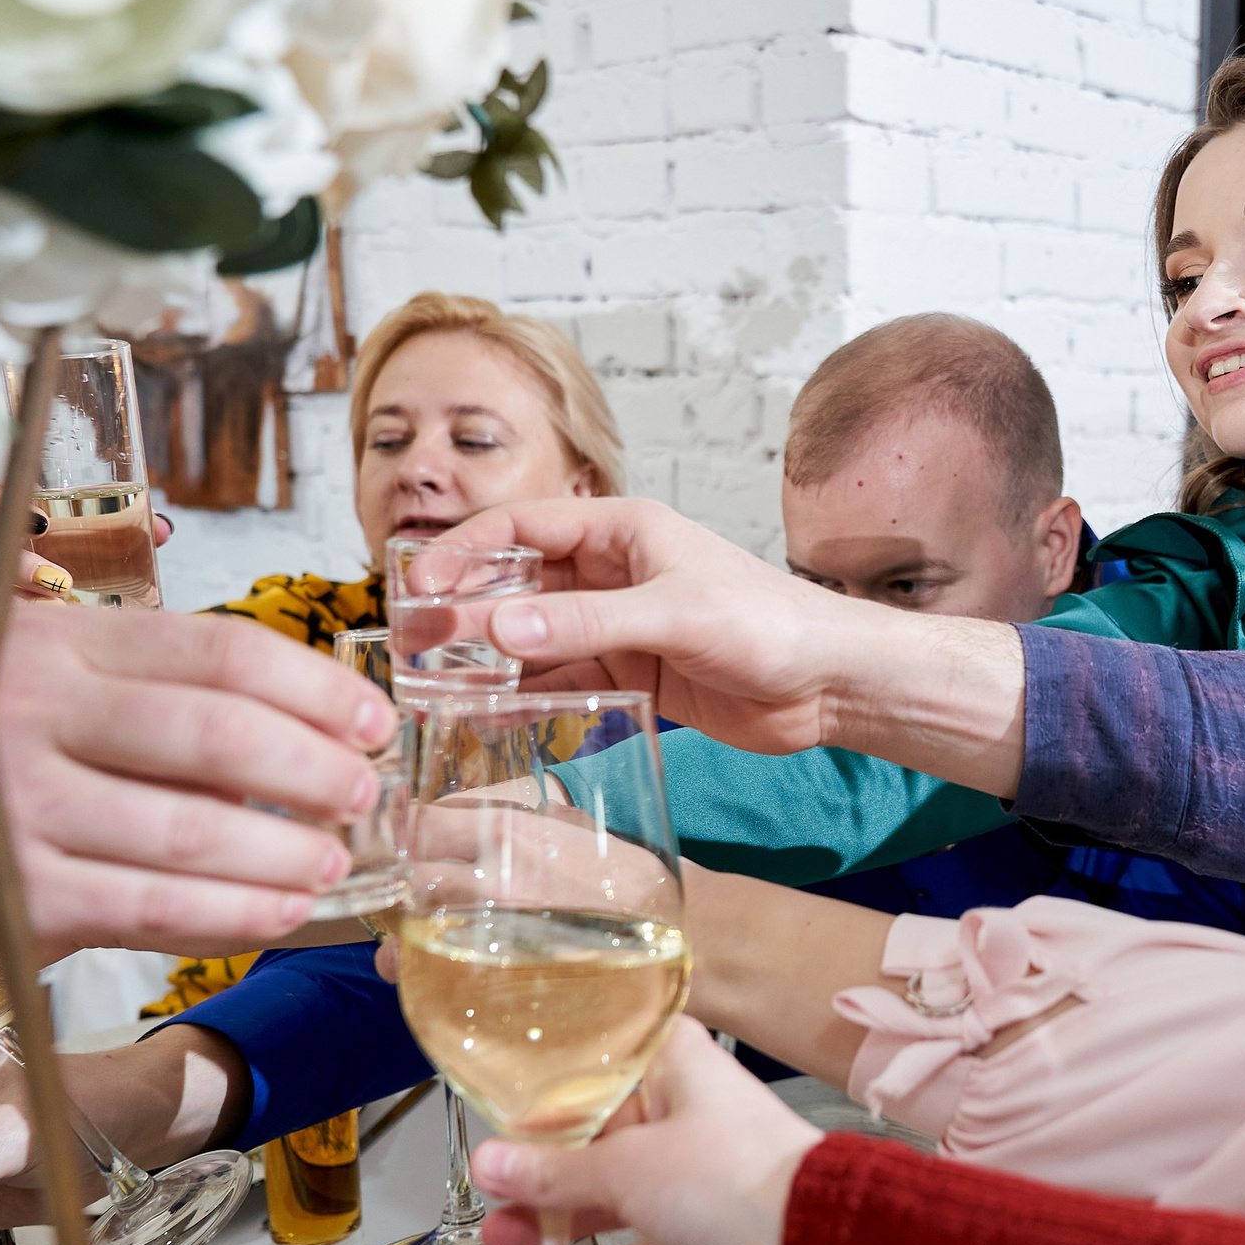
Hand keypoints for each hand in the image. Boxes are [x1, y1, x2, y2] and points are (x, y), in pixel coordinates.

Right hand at [0, 482, 173, 607]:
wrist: (46, 605)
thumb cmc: (67, 553)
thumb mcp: (92, 537)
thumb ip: (123, 527)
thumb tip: (162, 529)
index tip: (41, 520)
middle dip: (13, 560)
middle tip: (58, 577)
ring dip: (16, 594)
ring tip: (57, 605)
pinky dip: (12, 617)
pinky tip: (43, 624)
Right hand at [0, 601, 397, 962]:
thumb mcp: (10, 673)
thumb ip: (124, 683)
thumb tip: (282, 719)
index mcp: (52, 644)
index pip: (217, 651)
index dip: (314, 686)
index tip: (371, 717)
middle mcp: (34, 714)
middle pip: (221, 738)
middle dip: (317, 771)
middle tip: (366, 793)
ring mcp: (18, 807)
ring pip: (197, 836)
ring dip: (288, 855)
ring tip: (334, 862)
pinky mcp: (7, 896)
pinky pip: (154, 909)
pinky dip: (234, 914)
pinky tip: (280, 912)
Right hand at [425, 499, 870, 753]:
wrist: (832, 682)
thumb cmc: (772, 624)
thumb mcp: (673, 616)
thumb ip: (585, 623)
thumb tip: (497, 629)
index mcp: (623, 530)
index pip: (522, 527)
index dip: (464, 552)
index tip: (417, 586)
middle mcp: (614, 572)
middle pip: (518, 583)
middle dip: (464, 610)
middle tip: (412, 645)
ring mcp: (621, 626)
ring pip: (535, 638)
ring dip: (489, 660)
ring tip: (433, 686)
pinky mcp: (633, 675)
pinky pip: (564, 681)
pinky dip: (527, 697)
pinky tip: (489, 716)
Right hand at [472, 1017, 818, 1244]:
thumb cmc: (739, 1176)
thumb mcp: (627, 1167)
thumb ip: (554, 1172)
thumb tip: (492, 1163)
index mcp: (676, 1067)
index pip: (599, 1066)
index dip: (547, 1093)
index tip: (497, 1115)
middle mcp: (685, 1119)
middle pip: (598, 1140)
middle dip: (542, 1171)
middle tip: (489, 1190)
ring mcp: (694, 1182)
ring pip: (613, 1200)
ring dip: (558, 1221)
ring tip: (502, 1238)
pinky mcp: (702, 1238)